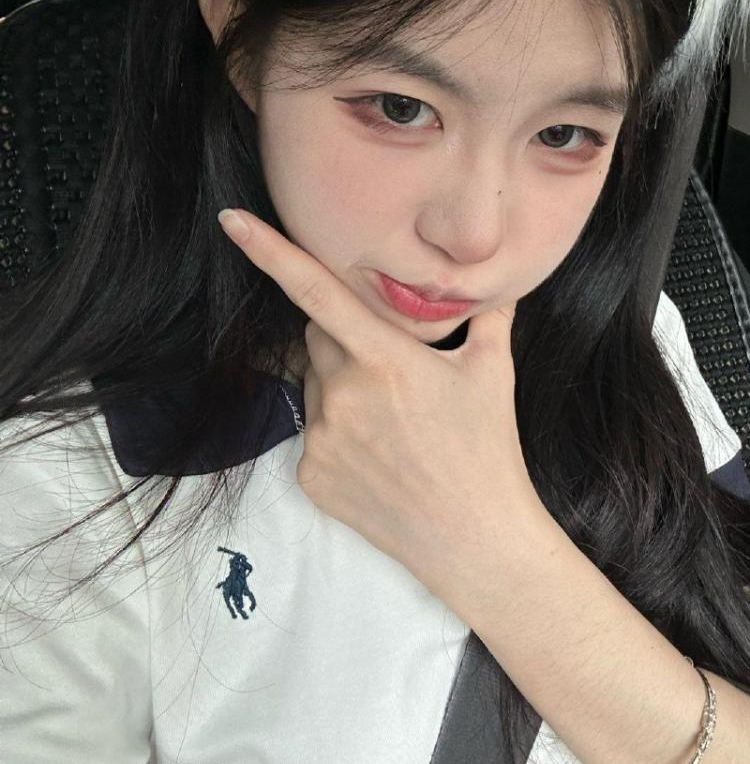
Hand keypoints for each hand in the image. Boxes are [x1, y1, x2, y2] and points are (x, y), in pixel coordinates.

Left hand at [217, 208, 545, 599]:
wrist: (475, 540)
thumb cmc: (487, 451)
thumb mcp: (491, 373)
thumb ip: (489, 317)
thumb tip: (501, 285)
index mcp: (385, 359)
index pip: (317, 292)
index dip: (271, 252)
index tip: (234, 223)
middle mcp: (344, 395)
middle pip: (318, 337)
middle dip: (344, 339)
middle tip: (390, 368)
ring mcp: (322, 439)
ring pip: (315, 385)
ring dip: (341, 386)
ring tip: (391, 422)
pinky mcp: (311, 476)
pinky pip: (312, 432)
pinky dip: (337, 432)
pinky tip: (377, 455)